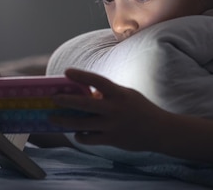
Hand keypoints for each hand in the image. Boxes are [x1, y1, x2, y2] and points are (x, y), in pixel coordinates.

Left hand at [52, 68, 168, 151]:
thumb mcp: (127, 95)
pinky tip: (76, 132)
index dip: (81, 76)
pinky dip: (80, 135)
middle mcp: (114, 109)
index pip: (97, 80)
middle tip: (53, 98)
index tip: (66, 72)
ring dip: (65, 121)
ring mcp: (112, 125)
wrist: (159, 130)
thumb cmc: (141, 109)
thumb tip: (87, 95)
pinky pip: (89, 138)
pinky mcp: (112, 139)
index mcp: (119, 94)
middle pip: (84, 104)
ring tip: (53, 118)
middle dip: (66, 100)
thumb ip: (108, 94)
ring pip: (82, 124)